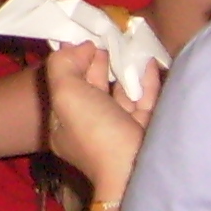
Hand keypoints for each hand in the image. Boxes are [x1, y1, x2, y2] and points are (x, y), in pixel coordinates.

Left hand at [41, 42, 157, 210]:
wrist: (135, 169)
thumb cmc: (96, 131)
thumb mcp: (66, 94)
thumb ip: (63, 66)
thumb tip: (77, 48)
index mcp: (66, 125)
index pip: (65, 88)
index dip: (72, 63)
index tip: (85, 42)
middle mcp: (92, 129)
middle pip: (93, 90)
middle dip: (99, 65)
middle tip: (107, 41)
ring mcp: (120, 132)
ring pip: (121, 95)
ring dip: (123, 70)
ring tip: (128, 46)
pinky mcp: (146, 132)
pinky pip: (144, 102)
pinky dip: (145, 82)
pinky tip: (147, 61)